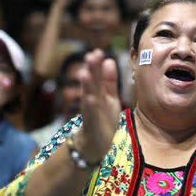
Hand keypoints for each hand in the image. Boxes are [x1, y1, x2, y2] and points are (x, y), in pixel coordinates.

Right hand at [74, 49, 121, 163]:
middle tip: (91, 55)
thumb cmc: (103, 119)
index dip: (97, 65)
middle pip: (92, 84)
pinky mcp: (92, 125)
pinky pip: (91, 115)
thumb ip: (109, 81)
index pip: (97, 77)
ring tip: (85, 73)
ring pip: (89, 97)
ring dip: (87, 86)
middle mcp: (92, 101)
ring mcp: (91, 113)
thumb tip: (109, 60)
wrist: (95, 145)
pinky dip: (90, 107)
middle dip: (91, 70)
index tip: (97, 51)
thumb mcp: (109, 97)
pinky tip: (91, 98)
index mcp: (98, 93)